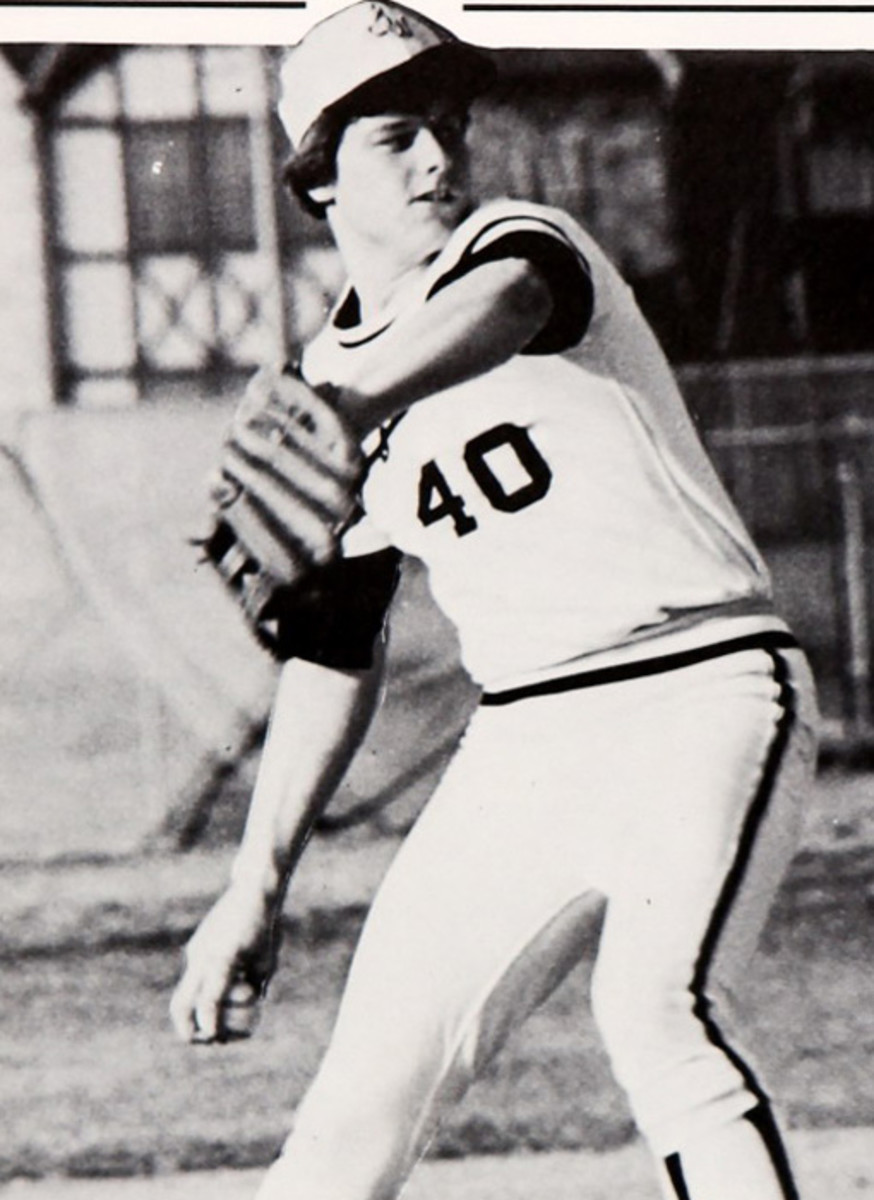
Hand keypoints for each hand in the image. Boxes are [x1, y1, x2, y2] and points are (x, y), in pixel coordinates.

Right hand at [170, 886, 280, 1044]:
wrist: (251, 892)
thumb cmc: (264, 926)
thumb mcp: (267, 960)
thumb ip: (254, 986)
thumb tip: (247, 1007)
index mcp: (222, 960)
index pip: (209, 1001)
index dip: (210, 1024)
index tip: (217, 1037)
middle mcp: (202, 956)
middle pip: (181, 1003)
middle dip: (188, 1029)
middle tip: (206, 1041)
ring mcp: (196, 951)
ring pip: (186, 992)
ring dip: (196, 1012)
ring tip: (217, 1024)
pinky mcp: (196, 946)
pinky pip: (195, 976)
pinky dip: (203, 991)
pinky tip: (223, 991)